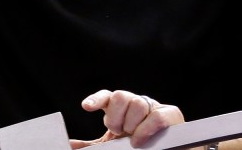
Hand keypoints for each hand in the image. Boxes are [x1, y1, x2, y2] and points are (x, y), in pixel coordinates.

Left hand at [69, 89, 183, 147]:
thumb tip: (70, 145)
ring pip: (137, 103)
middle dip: (115, 116)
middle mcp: (136, 102)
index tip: (86, 107)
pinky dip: (146, 129)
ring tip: (132, 138)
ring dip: (131, 123)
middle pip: (120, 96)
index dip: (96, 100)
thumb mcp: (113, 146)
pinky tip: (140, 140)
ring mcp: (153, 106)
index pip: (106, 97)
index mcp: (120, 108)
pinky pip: (157, 116)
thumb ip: (94, 145)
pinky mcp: (171, 114)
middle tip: (118, 132)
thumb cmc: (137, 145)